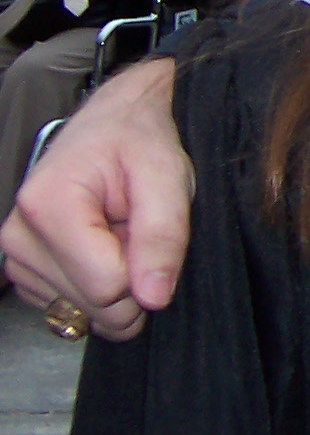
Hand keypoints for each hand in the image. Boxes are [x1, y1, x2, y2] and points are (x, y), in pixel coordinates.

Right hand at [1, 59, 190, 339]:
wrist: (115, 121)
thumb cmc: (139, 141)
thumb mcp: (168, 175)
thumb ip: (164, 236)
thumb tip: (154, 298)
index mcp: (48, 206)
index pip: (106, 286)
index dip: (144, 268)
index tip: (147, 228)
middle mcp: (19, 236)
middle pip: (92, 306)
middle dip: (131, 277)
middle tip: (136, 230)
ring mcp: (16, 257)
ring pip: (82, 313)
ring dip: (116, 281)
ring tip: (120, 232)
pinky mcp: (23, 271)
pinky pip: (71, 307)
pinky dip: (96, 284)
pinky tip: (103, 246)